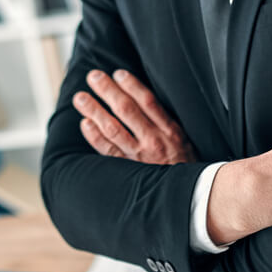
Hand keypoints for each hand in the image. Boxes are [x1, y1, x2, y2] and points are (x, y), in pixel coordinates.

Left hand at [73, 69, 194, 163]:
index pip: (148, 101)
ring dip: (94, 110)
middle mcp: (154, 141)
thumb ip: (166, 122)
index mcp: (170, 130)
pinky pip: (108, 151)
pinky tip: (85, 123)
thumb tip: (145, 100)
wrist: (191, 198)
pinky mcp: (129, 170)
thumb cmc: (186, 166)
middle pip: (126, 110)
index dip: (131, 85)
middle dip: (108, 91)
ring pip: (112, 128)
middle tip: (93, 77)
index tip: (118, 73)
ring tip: (81, 98)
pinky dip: (95, 136)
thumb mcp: (185, 140)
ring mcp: (139, 156)